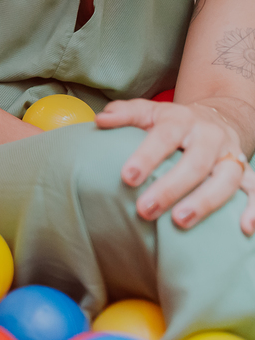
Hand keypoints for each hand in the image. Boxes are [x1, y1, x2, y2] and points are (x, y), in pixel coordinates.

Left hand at [97, 99, 254, 233]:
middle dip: (170, 188)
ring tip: (180, 222)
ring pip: (226, 180)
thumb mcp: (149, 111)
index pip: (164, 137)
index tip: (127, 177)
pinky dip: (254, 209)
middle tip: (145, 210)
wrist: (217, 116)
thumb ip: (124, 114)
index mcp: (182, 120)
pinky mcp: (246, 172)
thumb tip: (100, 121)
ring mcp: (231, 155)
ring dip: (204, 203)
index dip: (146, 157)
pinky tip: (244, 228)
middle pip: (194, 164)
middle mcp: (210, 137)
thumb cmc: (173, 121)